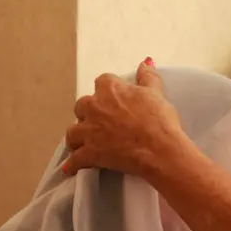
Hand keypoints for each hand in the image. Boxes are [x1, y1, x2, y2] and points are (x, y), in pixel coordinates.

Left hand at [64, 61, 186, 177]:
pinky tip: (69, 169)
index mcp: (110, 90)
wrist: (159, 149)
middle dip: (88, 113)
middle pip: (81, 106)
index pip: (102, 82)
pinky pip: (75, 160)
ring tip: (84, 143)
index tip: (115, 100)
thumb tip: (146, 62)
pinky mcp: (90, 153)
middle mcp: (94, 107)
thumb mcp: (157, 93)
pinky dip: (72, 165)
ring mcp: (89, 131)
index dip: (107, 91)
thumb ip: (148, 76)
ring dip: (77, 137)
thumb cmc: (160, 121)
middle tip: (101, 122)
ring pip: (72, 132)